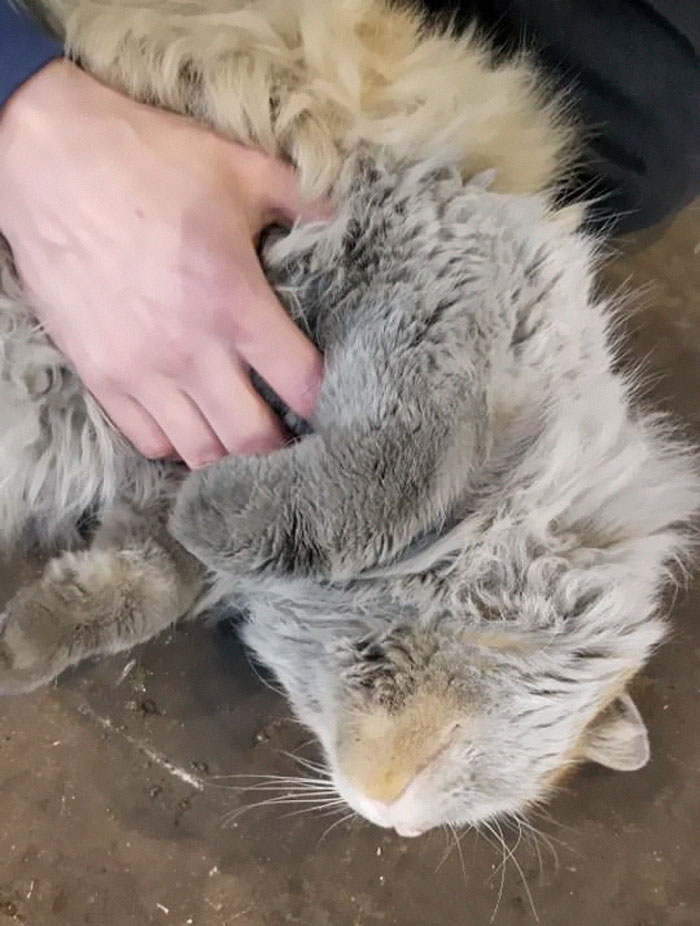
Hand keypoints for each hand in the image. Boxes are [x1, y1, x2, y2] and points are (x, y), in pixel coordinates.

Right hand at [0, 59, 323, 468]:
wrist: (46, 161)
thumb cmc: (147, 162)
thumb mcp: (239, 169)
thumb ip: (301, 200)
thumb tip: (343, 216)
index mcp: (235, 302)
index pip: (300, 383)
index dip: (325, 400)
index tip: (330, 399)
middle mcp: (191, 350)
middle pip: (252, 438)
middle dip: (280, 442)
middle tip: (288, 429)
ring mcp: (141, 370)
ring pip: (200, 451)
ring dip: (229, 449)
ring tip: (239, 428)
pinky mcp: (101, 376)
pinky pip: (147, 440)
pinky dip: (176, 442)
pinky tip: (190, 419)